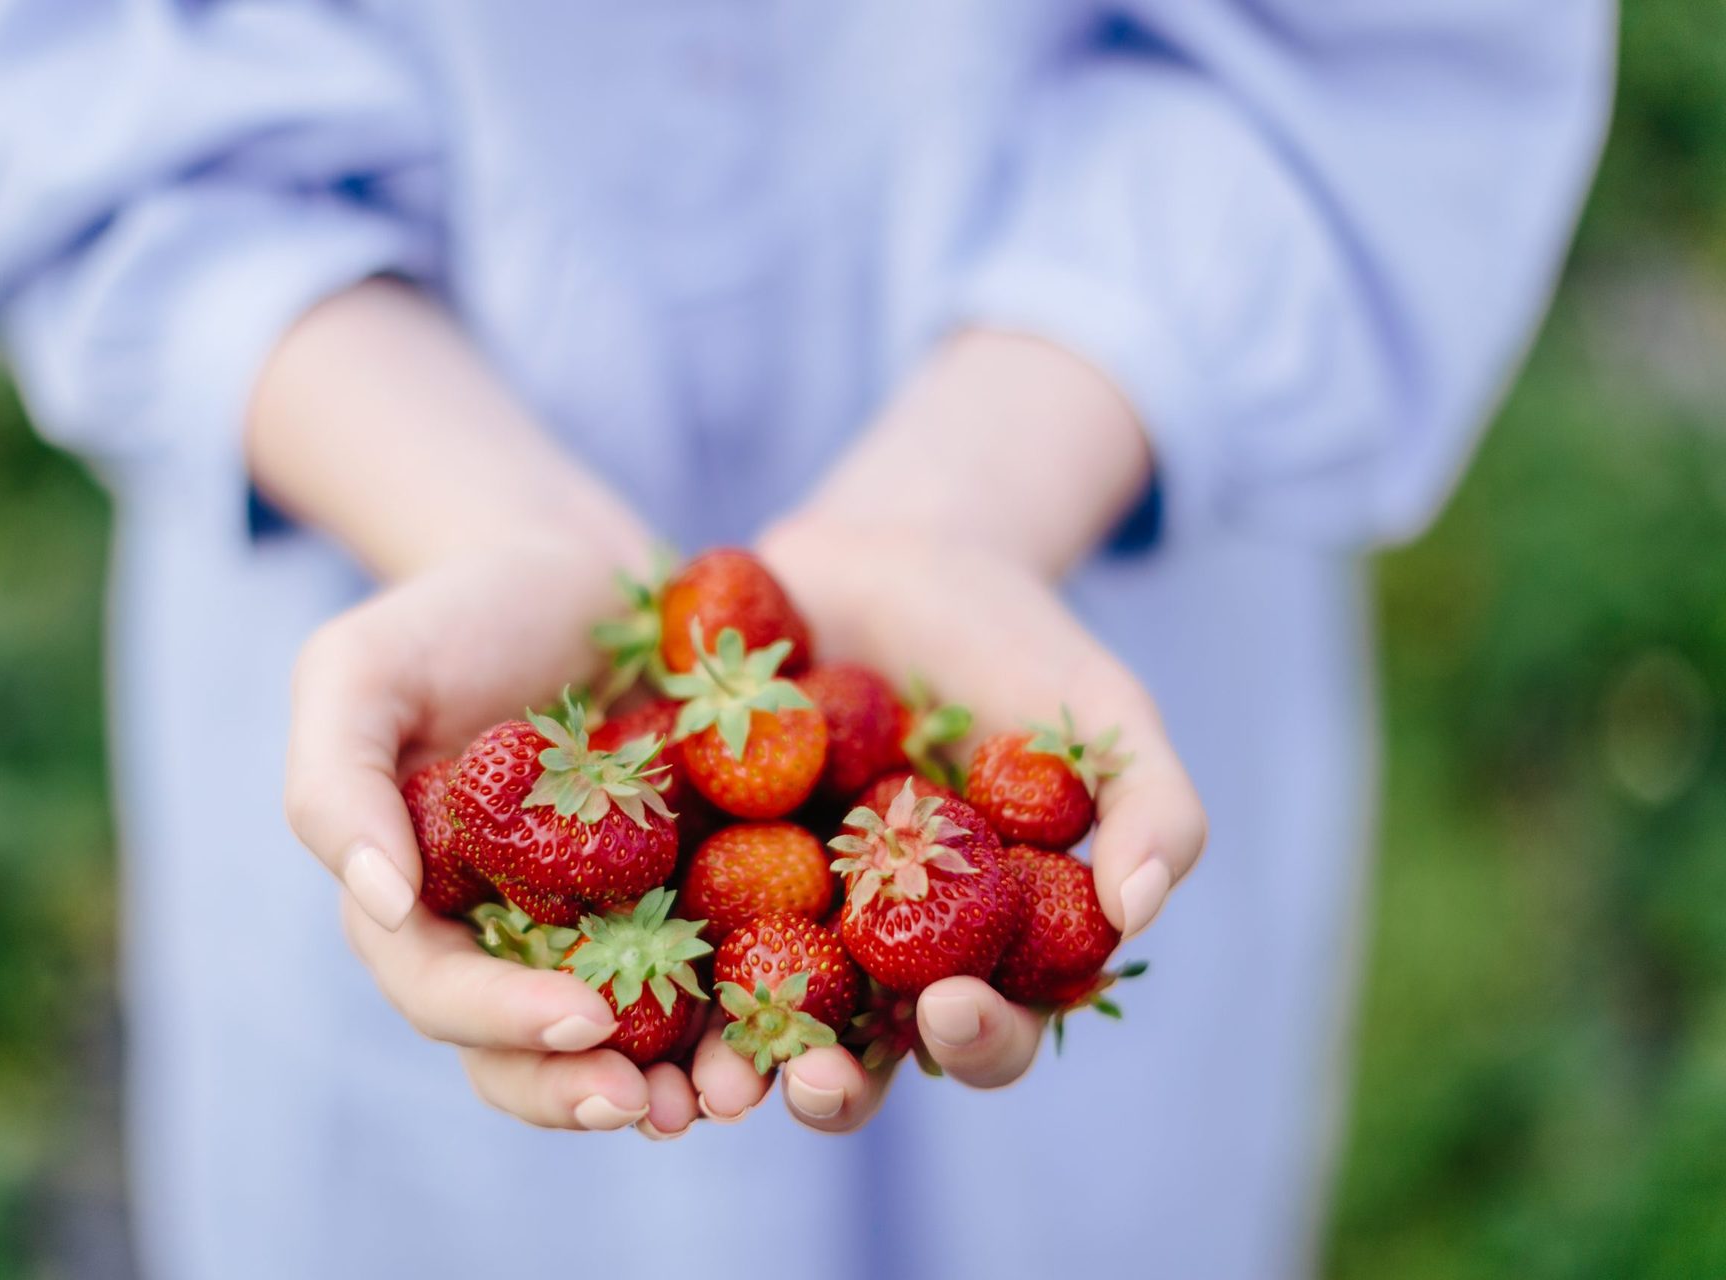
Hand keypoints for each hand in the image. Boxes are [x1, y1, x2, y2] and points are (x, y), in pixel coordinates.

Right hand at [284, 534, 715, 1136]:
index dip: (502, 1022)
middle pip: (530, 1050)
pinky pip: (715, 973)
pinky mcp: (689, 895)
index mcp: (420, 906)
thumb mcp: (359, 669)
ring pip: (625, 1040)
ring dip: (673, 1084)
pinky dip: (745, 1011)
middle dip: (583, 1089)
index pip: (442, 993)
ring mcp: (603, 924)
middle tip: (653, 1107)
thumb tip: (379, 901)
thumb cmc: (455, 614)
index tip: (583, 1017)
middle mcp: (509, 937)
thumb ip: (335, 781)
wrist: (575, 569)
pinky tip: (792, 1030)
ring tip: (728, 1099)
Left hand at [690, 517, 1207, 1131]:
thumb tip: (1136, 915)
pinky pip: (658, 920)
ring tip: (706, 1077)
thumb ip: (1150, 808)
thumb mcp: (1105, 715)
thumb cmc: (1017, 646)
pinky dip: (638, 956)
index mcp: (973, 949)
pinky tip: (613, 969)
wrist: (895, 553)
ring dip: (726, 1059)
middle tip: (814, 1079)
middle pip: (855, 1056)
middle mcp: (867, 955)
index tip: (955, 1005)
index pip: (986, 1031)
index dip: (978, 1041)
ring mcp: (771, 912)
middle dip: (835, 1086)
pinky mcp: (688, 857)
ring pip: (745, 1017)